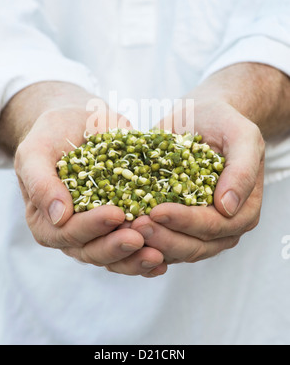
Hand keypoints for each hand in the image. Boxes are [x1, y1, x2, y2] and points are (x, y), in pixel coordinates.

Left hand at [132, 99, 264, 263]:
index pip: (214, 225)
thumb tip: (228, 207)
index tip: (158, 211)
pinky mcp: (175, 224)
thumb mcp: (242, 136)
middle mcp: (223, 227)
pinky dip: (142, 239)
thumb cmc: (224, 122)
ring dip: (150, 242)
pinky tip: (121, 229)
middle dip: (164, 238)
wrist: (202, 116)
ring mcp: (198, 229)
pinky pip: (160, 239)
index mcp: (243, 211)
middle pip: (194, 246)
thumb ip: (241, 169)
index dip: (186, 222)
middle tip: (136, 225)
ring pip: (175, 249)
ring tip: (126, 227)